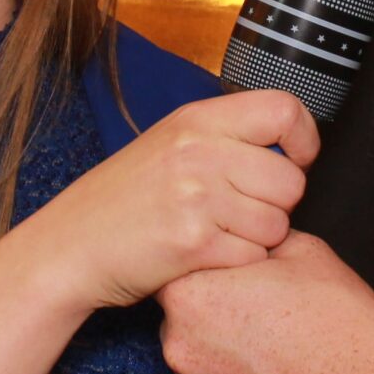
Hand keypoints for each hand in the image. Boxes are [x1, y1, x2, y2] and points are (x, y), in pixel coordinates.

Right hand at [10, 89, 319, 313]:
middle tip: (243, 212)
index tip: (296, 160)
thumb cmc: (123, 201)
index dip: (304, 140)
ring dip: (258, 238)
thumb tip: (289, 143)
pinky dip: (237, 263)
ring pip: (278, 223)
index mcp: (196, 119)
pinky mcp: (193, 241)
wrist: (69, 247)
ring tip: (218, 233)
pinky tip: (205, 255)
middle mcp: (199, 151)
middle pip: (291, 180)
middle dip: (278, 205)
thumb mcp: (170, 145)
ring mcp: (196, 196)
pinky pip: (253, 256)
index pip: (284, 111)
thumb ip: (224, 137)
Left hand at [157, 232, 373, 373]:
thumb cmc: (340, 318)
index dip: (211, 280)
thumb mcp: (300, 250)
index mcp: (191, 296)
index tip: (240, 288)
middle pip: (183, 329)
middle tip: (262, 327)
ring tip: (275, 364)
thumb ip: (254, 243)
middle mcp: (180, 350)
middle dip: (214, 325)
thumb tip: (246, 240)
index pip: (179, 279)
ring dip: (225, 368)